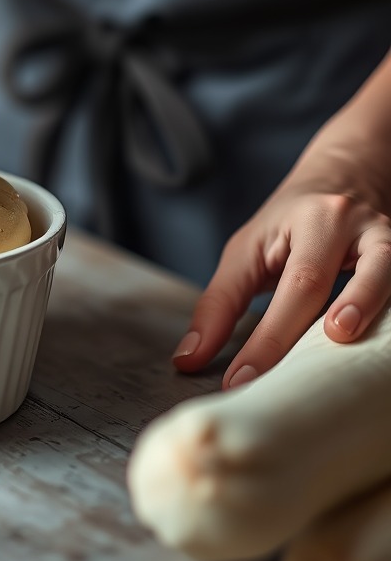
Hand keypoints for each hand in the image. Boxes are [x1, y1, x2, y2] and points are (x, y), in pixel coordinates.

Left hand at [172, 134, 390, 387]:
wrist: (345, 177)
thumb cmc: (290, 223)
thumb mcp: (248, 250)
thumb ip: (220, 303)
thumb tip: (189, 359)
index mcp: (311, 222)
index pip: (289, 285)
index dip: (265, 339)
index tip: (239, 383)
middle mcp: (354, 226)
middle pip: (325, 279)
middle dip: (296, 333)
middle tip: (279, 379)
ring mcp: (389, 239)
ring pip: (386, 269)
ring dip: (366, 304)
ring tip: (342, 337)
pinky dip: (390, 313)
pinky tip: (379, 349)